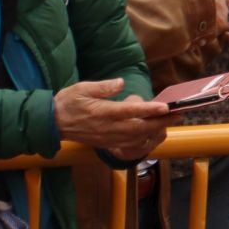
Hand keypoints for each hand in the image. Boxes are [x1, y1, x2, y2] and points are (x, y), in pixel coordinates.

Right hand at [53, 80, 168, 153]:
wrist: (51, 123)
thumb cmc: (67, 103)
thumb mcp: (82, 88)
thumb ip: (103, 87)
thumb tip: (121, 83)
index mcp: (102, 112)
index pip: (129, 111)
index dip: (148, 110)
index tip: (165, 107)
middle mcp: (107, 128)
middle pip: (139, 128)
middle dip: (160, 122)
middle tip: (177, 114)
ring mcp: (107, 138)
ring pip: (136, 138)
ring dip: (154, 132)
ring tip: (169, 123)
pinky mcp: (106, 144)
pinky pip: (129, 145)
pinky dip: (143, 140)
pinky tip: (152, 133)